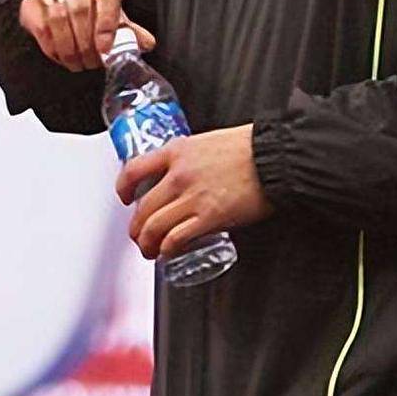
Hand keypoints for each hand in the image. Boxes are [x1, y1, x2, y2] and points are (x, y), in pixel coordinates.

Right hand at [19, 0, 155, 71]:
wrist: (59, 0)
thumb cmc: (92, 10)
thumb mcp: (113, 17)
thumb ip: (128, 31)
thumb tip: (146, 44)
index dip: (107, 23)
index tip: (105, 49)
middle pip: (80, 9)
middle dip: (86, 43)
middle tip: (92, 63)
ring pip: (58, 19)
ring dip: (69, 48)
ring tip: (78, 64)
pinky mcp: (32, 2)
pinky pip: (42, 28)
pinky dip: (53, 48)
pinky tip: (62, 57)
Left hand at [115, 124, 273, 258]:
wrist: (274, 157)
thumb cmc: (247, 148)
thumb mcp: (204, 143)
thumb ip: (187, 158)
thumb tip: (178, 171)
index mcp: (175, 153)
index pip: (133, 169)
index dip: (122, 187)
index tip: (123, 198)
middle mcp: (178, 175)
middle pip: (143, 206)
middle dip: (136, 227)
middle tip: (138, 236)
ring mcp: (193, 197)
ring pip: (155, 225)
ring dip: (147, 243)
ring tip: (149, 250)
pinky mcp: (211, 217)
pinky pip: (178, 238)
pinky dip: (167, 249)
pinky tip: (168, 253)